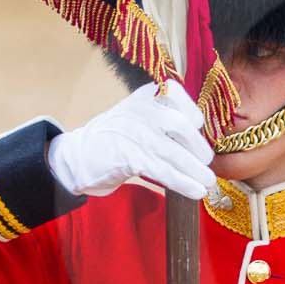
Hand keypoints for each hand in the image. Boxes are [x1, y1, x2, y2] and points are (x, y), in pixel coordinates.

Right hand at [46, 81, 215, 199]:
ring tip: (207, 182)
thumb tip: (199, 142)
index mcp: (143, 96)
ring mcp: (133, 133)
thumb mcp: (137, 118)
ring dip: (194, 170)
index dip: (193, 113)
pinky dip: (182, 182)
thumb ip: (163, 120)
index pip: (175, 94)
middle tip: (206, 162)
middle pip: (179, 124)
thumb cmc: (114, 140)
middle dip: (197, 146)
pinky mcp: (129, 157)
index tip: (199, 127)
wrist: (77, 156)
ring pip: (173, 152)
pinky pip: (162, 170)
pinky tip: (194, 190)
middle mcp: (139, 110)